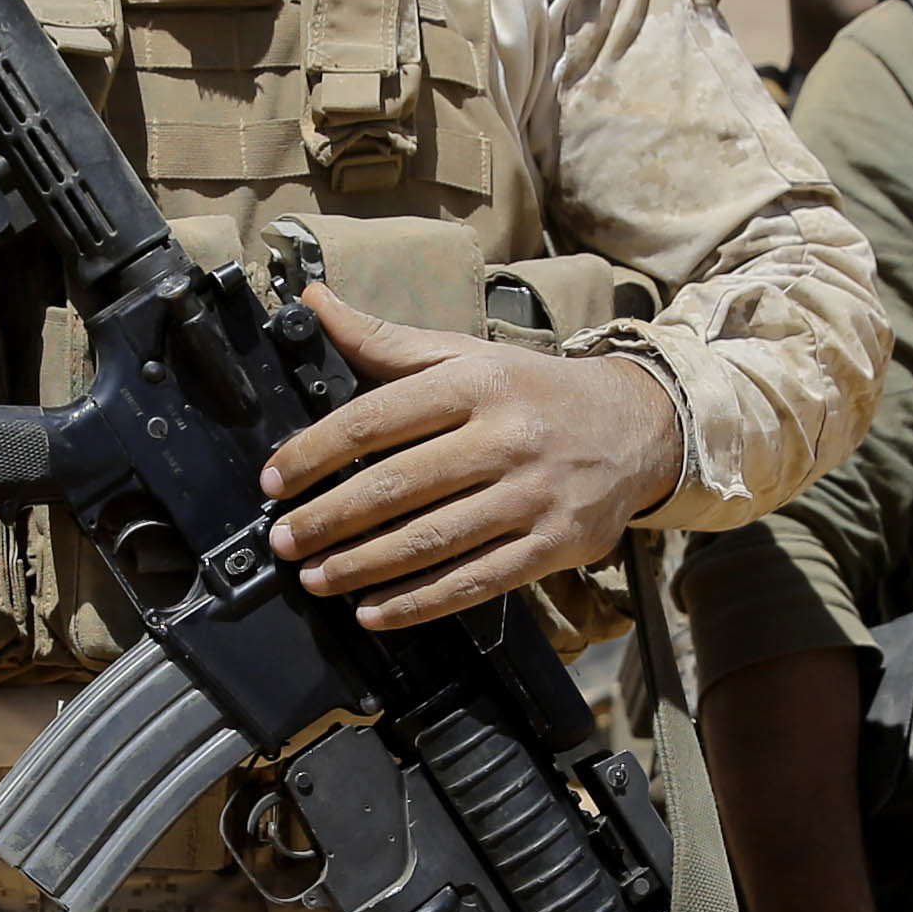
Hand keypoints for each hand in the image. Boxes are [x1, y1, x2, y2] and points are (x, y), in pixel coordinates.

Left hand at [259, 286, 683, 629]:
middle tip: (284, 540)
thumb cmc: (533, 392)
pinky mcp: (554, 544)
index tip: (275, 480)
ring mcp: (533, 495)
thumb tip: (313, 299)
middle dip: (328, 519)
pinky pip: (475, 582)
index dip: (315, 453)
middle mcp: (506, 437)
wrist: (637, 426)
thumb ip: (386, 340)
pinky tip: (374, 612)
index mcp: (476, 383)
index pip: (376, 419)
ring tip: (316, 578)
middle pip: (398, 486)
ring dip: (363, 566)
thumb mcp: (466, 356)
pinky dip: (418, 602)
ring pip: (432, 540)